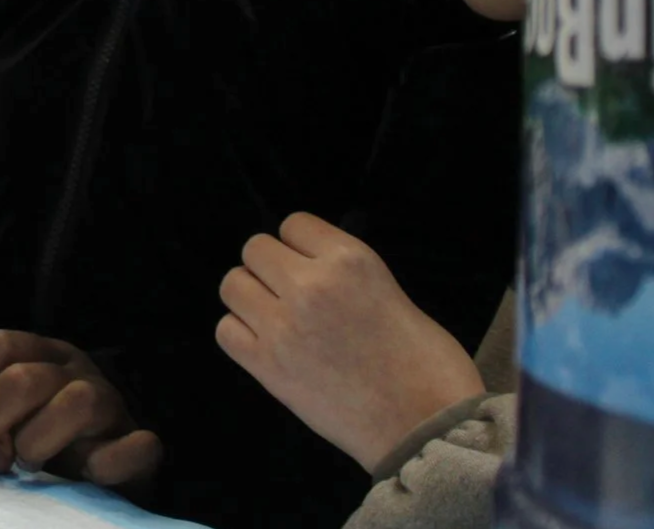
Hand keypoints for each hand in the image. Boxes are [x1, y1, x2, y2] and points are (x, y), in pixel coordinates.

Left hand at [0, 331, 161, 486]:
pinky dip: (110, 463)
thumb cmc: (43, 432)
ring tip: (28, 465)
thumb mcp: (6, 410)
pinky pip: (139, 447)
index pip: (1, 344)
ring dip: (37, 442)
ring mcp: (112, 404)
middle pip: (23, 379)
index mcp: (43, 353)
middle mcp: (78, 370)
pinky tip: (90, 474)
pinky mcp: (141, 446)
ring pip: (78, 403)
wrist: (107, 464)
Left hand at [216, 212, 485, 472]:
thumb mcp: (392, 293)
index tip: (312, 268)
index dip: (300, 247)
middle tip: (291, 295)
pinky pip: (226, 331)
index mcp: (350, 259)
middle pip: (255, 249)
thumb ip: (345, 274)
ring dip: (250, 298)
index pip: (294, 224)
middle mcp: (310, 284)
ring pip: (232, 285)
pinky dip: (240, 334)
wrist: (427, 429)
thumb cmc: (427, 364)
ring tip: (275, 318)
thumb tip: (310, 267)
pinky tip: (266, 345)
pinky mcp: (267, 367)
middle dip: (271, 268)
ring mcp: (283, 325)